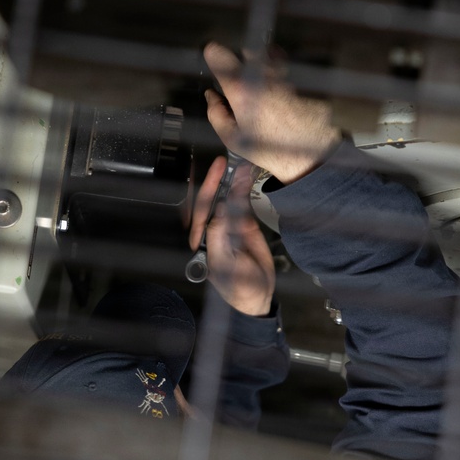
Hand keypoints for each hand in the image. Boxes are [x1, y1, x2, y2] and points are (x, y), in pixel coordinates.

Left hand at [189, 156, 274, 315]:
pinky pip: (242, 204)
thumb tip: (219, 211)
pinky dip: (244, 190)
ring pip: (228, 199)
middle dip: (216, 181)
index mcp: (203, 240)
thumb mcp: (226, 264)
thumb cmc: (238, 287)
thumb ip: (220, 238)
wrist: (259, 295)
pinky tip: (247, 177)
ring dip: (232, 182)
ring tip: (240, 166)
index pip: (200, 212)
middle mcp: (213, 229)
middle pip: (212, 201)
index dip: (206, 192)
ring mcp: (228, 225)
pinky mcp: (243, 224)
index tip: (213, 175)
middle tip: (222, 163)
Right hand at [203, 42, 340, 183]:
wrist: (308, 153)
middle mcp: (263, 73)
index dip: (213, 56)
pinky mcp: (302, 75)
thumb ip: (215, 112)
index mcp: (241, 88)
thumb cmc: (266, 148)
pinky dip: (282, 73)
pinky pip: (287, 66)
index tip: (214, 61)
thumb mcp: (231, 138)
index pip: (218, 54)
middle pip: (247, 51)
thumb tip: (211, 94)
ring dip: (264, 65)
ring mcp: (285, 71)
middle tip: (244, 80)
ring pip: (269, 55)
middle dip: (243, 61)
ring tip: (265, 87)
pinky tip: (283, 91)